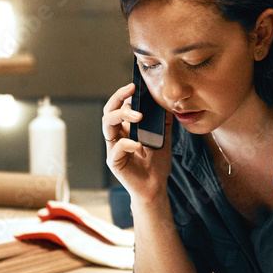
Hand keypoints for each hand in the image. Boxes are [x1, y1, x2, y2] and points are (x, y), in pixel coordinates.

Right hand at [102, 83, 171, 204]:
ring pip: (107, 125)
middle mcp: (116, 137)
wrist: (156, 187)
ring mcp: (113, 149)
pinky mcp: (114, 162)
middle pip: (108, 111)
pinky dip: (130, 143)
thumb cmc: (156, 164)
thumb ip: (162, 121)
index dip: (123, 95)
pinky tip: (141, 147)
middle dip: (118, 98)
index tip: (134, 85)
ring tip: (138, 116)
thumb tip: (166, 102)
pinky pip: (117, 147)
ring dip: (121, 115)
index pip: (118, 107)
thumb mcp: (163, 138)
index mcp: (125, 129)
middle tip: (132, 92)